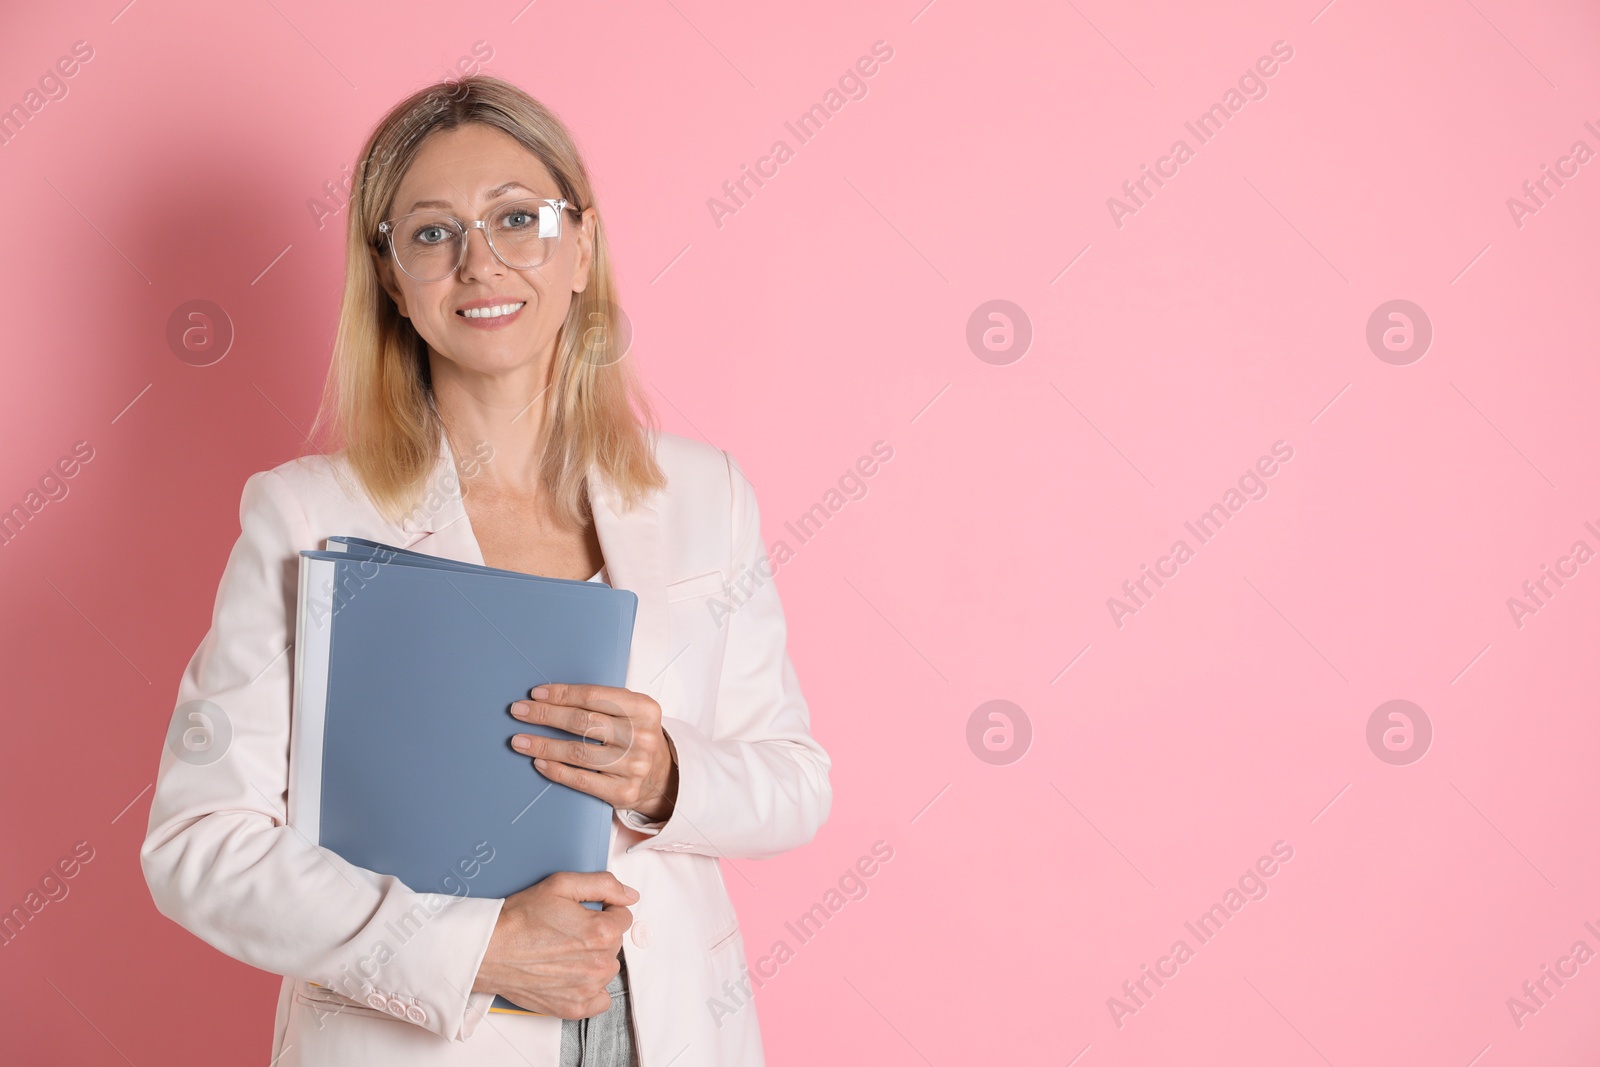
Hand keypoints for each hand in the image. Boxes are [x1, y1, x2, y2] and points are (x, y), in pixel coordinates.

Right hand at [471, 871, 636, 1018]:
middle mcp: (600, 963)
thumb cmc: (520, 918)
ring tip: (564, 952)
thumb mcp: (561, 884)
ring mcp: (588, 988)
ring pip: (607, 967)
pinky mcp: (574, 1007)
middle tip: (568, 931)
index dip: (604, 910)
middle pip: (615, 942)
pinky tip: (572, 975)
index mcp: (602, 931)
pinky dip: (591, 989)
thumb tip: (630, 895)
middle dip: (598, 934)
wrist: (489, 950)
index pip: (623, 916)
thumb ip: (603, 885)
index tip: (584, 913)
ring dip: (594, 959)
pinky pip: (601, 999)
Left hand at [510, 684, 678, 820]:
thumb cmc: (636, 737)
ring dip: (543, 745)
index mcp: (644, 709)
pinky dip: (556, 770)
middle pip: (583, 722)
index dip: (561, 694)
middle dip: (545, 715)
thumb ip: (602, 703)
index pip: (594, 696)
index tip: (536, 694)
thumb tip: (549, 697)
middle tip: (519, 712)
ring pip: (578, 752)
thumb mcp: (632, 712)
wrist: (662, 776)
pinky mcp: (624, 792)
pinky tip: (539, 762)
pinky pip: (581, 780)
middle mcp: (642, 737)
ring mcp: (634, 766)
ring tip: (519, 740)